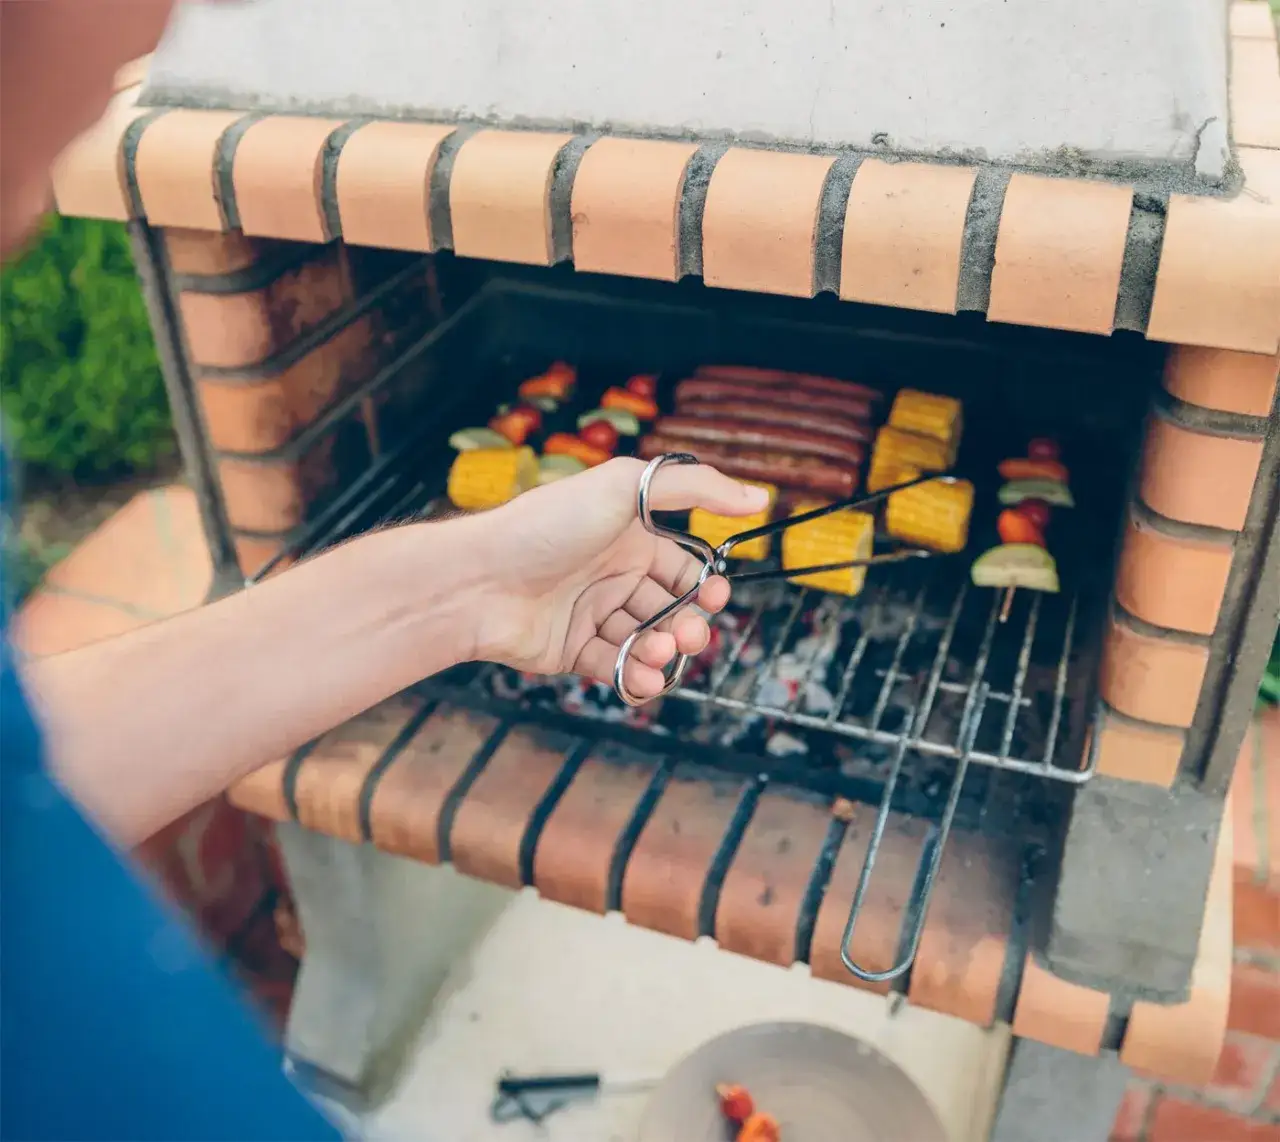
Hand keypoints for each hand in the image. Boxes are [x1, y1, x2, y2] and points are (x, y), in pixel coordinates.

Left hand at [472, 457, 769, 698]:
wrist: (478, 579)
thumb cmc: (548, 524)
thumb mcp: (625, 486)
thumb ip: (696, 487)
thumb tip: (760, 495)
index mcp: (627, 536)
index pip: (683, 566)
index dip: (704, 586)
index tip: (714, 599)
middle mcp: (610, 575)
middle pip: (669, 608)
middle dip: (688, 626)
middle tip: (692, 637)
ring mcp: (590, 614)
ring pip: (645, 641)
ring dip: (663, 653)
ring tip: (659, 654)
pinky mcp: (570, 652)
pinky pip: (615, 667)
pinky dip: (635, 675)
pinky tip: (644, 677)